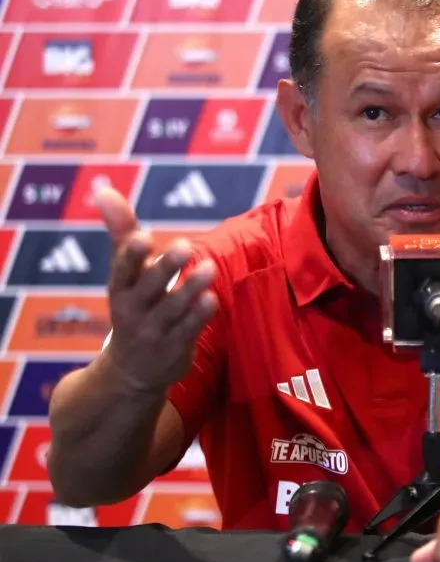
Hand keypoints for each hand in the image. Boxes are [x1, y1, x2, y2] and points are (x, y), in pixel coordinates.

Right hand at [94, 186, 218, 391]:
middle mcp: (133, 310)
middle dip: (165, 267)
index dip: (130, 255)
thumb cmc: (132, 306)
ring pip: (173, 309)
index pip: (122, 270)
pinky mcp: (175, 347)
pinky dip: (199, 315)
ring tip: (209, 267)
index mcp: (120, 288)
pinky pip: (189, 330)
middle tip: (185, 245)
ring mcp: (154, 331)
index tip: (143, 237)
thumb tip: (104, 189)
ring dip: (191, 288)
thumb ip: (120, 231)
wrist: (130, 372)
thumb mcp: (123, 273)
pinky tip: (213, 298)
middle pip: (149, 287)